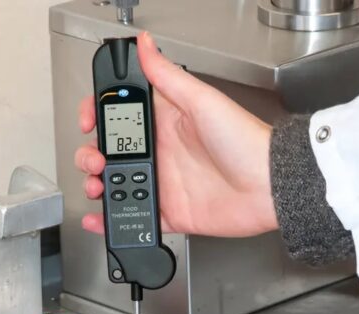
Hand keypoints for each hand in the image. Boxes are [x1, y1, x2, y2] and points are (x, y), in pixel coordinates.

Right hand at [75, 31, 277, 237]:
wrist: (269, 186)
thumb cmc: (245, 141)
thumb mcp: (202, 102)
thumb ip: (168, 77)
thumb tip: (145, 45)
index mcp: (165, 124)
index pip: (120, 117)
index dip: (98, 116)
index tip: (89, 121)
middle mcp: (161, 154)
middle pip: (111, 154)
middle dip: (91, 155)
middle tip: (96, 160)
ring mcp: (163, 184)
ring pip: (117, 186)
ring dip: (97, 185)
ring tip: (96, 186)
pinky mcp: (170, 212)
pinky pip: (136, 217)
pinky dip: (112, 221)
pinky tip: (99, 218)